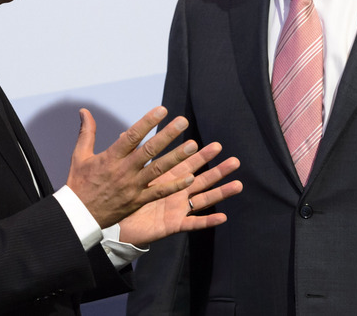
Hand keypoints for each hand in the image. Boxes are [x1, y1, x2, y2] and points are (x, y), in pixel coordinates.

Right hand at [66, 107, 197, 227]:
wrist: (78, 217)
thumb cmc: (79, 184)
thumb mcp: (80, 156)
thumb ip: (87, 132)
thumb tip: (84, 110)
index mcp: (110, 158)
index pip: (131, 136)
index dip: (147, 122)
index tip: (162, 109)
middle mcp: (123, 171)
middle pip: (149, 150)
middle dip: (167, 135)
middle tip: (183, 121)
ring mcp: (132, 187)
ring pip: (158, 170)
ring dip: (176, 157)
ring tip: (193, 145)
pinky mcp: (137, 202)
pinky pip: (158, 193)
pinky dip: (174, 186)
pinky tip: (190, 178)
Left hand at [119, 142, 241, 246]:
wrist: (118, 225)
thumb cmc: (124, 198)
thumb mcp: (129, 174)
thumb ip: (131, 155)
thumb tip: (123, 132)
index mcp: (169, 179)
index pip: (189, 165)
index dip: (202, 156)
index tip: (217, 146)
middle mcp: (178, 193)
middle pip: (202, 179)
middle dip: (219, 170)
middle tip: (235, 161)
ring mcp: (178, 209)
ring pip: (204, 199)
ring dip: (221, 192)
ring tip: (238, 185)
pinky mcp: (174, 225)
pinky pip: (193, 223)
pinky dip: (208, 221)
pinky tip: (223, 217)